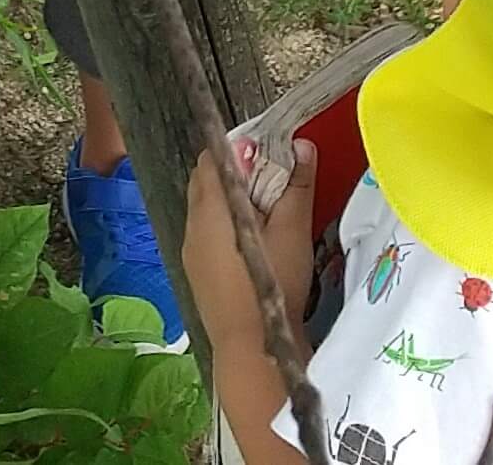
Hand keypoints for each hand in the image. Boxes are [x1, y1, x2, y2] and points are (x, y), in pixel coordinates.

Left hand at [182, 140, 318, 348]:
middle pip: (206, 179)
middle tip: (269, 174)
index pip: (212, 158)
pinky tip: (251, 238)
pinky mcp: (197, 270)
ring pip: (205, 206)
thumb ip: (297, 186)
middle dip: (234, 170)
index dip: (237, 147)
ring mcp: (191, 249)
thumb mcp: (292, 231)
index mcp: (211, 207)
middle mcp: (193, 223)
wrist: (251, 348)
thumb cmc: (272, 285)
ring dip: (230, 197)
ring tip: (264, 206)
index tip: (265, 150)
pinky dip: (224, 222)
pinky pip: (206, 231)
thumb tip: (301, 144)